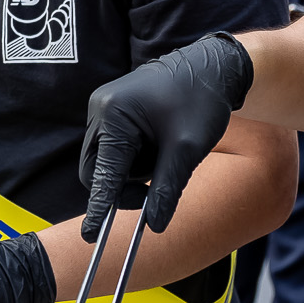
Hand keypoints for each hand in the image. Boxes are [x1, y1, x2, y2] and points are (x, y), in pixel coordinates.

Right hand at [79, 35, 252, 237]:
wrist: (212, 66)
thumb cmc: (202, 101)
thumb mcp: (188, 150)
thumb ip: (167, 189)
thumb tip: (153, 226)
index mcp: (115, 114)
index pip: (104, 173)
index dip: (99, 207)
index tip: (91, 236)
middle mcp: (101, 109)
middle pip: (98, 170)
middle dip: (124, 186)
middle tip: (156, 193)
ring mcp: (104, 109)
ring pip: (108, 162)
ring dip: (135, 171)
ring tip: (168, 152)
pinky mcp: (113, 112)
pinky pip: (116, 149)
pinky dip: (138, 158)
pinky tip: (161, 144)